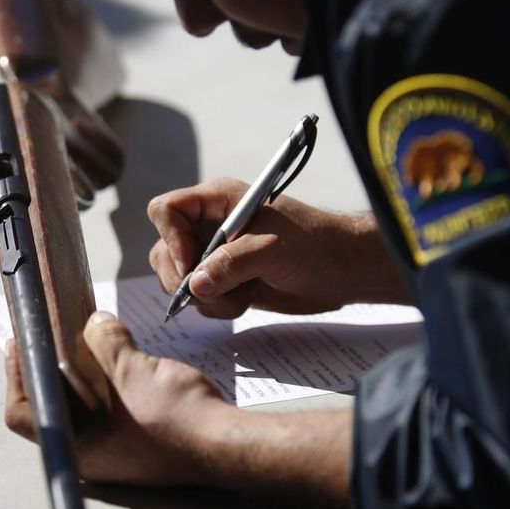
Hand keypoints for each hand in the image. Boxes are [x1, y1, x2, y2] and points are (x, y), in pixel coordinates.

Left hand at [3, 315, 232, 485]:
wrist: (229, 442)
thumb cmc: (179, 422)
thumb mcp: (133, 371)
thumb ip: (108, 342)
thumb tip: (95, 324)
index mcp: (78, 448)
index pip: (23, 414)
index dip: (16, 374)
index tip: (19, 343)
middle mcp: (92, 453)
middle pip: (54, 405)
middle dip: (52, 365)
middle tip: (50, 333)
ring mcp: (118, 448)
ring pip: (84, 404)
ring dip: (82, 370)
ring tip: (84, 336)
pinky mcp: (139, 438)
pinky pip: (111, 405)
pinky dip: (107, 379)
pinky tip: (118, 354)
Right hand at [148, 178, 407, 318]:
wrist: (345, 270)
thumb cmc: (316, 245)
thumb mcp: (272, 249)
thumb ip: (230, 264)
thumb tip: (194, 286)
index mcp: (218, 201)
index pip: (167, 210)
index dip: (171, 238)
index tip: (191, 265)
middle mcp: (210, 226)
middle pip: (164, 250)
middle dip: (183, 278)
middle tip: (212, 292)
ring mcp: (216, 255)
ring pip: (179, 280)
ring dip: (205, 297)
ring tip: (240, 296)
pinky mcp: (226, 281)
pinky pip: (200, 299)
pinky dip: (217, 307)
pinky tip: (247, 301)